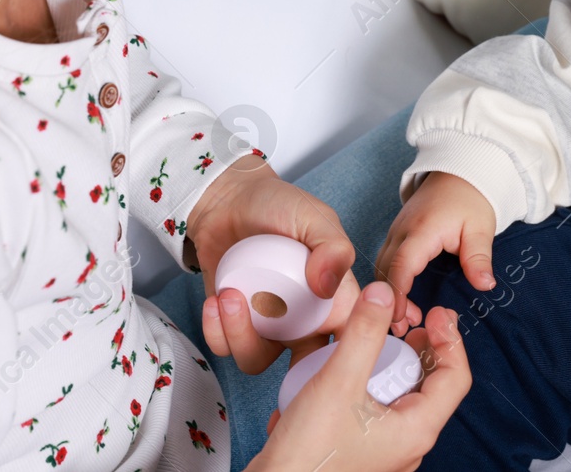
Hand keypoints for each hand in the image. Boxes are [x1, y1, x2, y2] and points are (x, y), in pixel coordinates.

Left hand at [190, 158, 421, 371]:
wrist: (229, 200)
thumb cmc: (279, 205)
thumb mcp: (314, 217)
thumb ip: (332, 246)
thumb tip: (328, 286)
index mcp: (332, 299)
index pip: (354, 338)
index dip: (352, 355)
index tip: (332, 350)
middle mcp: (301, 319)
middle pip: (305, 366)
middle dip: (290, 371)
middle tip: (274, 335)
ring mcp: (266, 326)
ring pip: (258, 359)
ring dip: (241, 335)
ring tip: (231, 297)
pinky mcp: (232, 324)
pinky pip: (225, 346)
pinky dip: (217, 330)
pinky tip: (217, 300)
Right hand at [248, 282, 470, 471]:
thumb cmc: (308, 455)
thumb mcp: (338, 382)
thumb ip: (364, 334)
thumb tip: (383, 294)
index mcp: (417, 430)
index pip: (455, 378)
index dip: (450, 340)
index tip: (436, 312)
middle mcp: (407, 443)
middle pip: (430, 385)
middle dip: (419, 349)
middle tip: (405, 321)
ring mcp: (384, 448)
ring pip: (400, 395)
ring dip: (389, 363)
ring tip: (371, 340)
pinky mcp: (360, 447)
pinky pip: (374, 408)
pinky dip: (366, 382)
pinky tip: (340, 369)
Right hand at [374, 171, 497, 332]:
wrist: (460, 171)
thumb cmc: (470, 198)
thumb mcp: (481, 227)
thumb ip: (479, 258)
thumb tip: (485, 285)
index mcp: (421, 229)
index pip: (401, 266)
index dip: (397, 294)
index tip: (400, 319)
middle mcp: (401, 230)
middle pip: (384, 270)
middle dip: (389, 300)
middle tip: (404, 330)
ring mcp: (396, 231)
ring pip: (381, 266)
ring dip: (388, 292)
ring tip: (404, 321)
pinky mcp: (397, 234)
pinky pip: (385, 260)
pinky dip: (388, 281)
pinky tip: (401, 300)